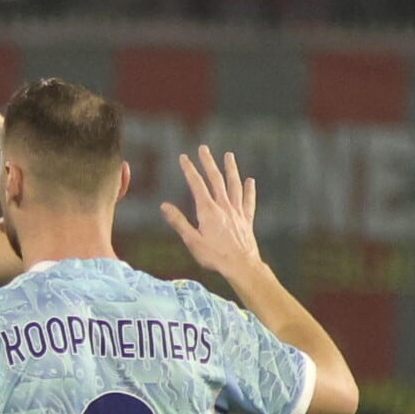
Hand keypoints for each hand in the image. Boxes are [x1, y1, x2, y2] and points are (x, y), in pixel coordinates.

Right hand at [161, 145, 262, 278]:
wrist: (241, 265)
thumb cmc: (214, 256)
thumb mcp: (192, 240)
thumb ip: (178, 222)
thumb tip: (164, 206)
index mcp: (208, 210)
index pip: (197, 185)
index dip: (190, 170)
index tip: (184, 157)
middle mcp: (224, 206)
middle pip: (216, 179)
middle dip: (208, 163)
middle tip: (204, 148)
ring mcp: (237, 212)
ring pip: (234, 185)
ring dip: (231, 169)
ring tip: (229, 156)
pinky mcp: (246, 219)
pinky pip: (248, 201)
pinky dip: (249, 189)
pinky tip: (250, 181)